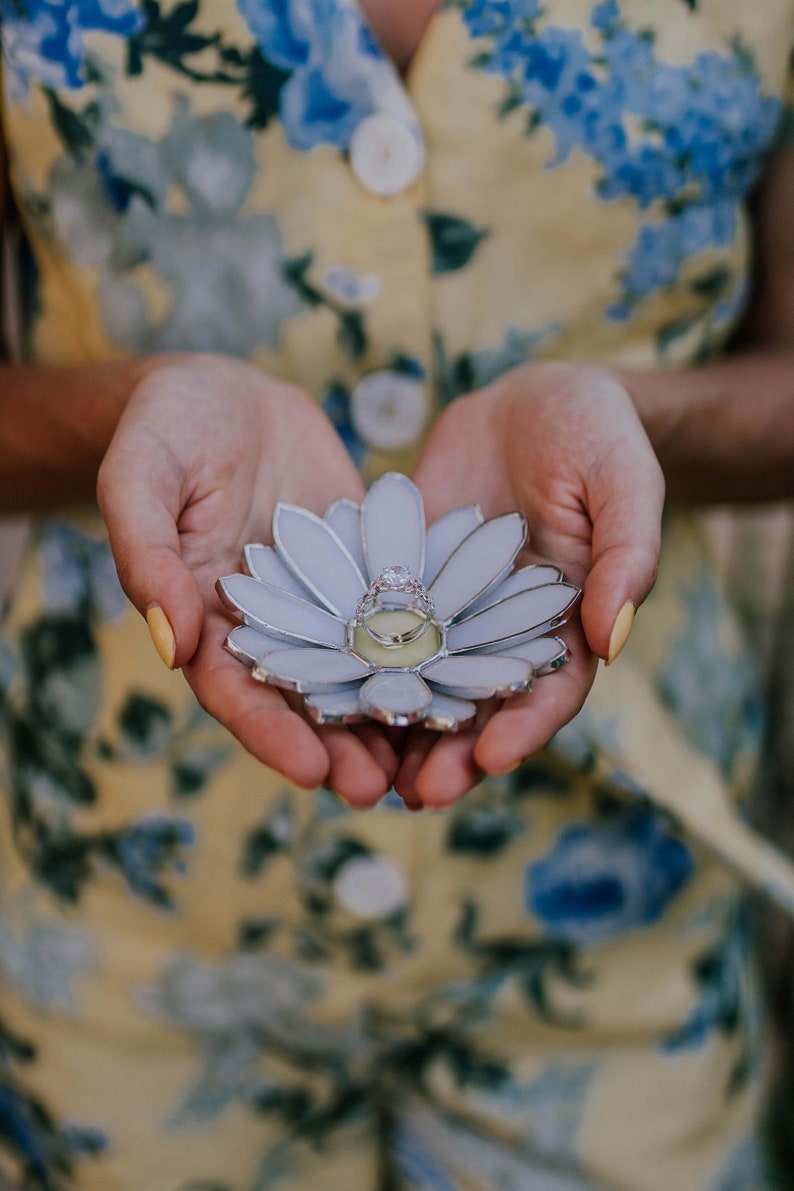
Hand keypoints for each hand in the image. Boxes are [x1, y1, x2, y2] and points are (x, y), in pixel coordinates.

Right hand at [98, 354, 398, 804]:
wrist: (222, 390)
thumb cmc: (167, 427)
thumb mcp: (141, 476)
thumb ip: (147, 555)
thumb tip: (169, 644)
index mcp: (203, 616)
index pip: (233, 690)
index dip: (269, 732)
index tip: (311, 772)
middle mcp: (265, 622)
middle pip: (300, 698)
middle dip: (337, 747)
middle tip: (379, 790)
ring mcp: (316, 599)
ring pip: (353, 669)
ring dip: (385, 715)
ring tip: (429, 760)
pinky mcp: (360, 568)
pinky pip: (392, 612)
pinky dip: (422, 648)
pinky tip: (463, 676)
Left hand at [395, 362, 664, 808]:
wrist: (534, 400)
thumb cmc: (597, 436)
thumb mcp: (623, 484)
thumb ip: (626, 556)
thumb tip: (615, 640)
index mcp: (567, 624)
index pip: (549, 691)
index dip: (524, 728)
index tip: (493, 759)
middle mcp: (504, 633)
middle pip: (478, 707)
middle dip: (450, 753)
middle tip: (415, 793)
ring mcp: (450, 613)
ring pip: (420, 684)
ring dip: (395, 732)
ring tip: (359, 774)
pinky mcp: (405, 584)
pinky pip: (375, 630)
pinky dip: (351, 667)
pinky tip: (317, 696)